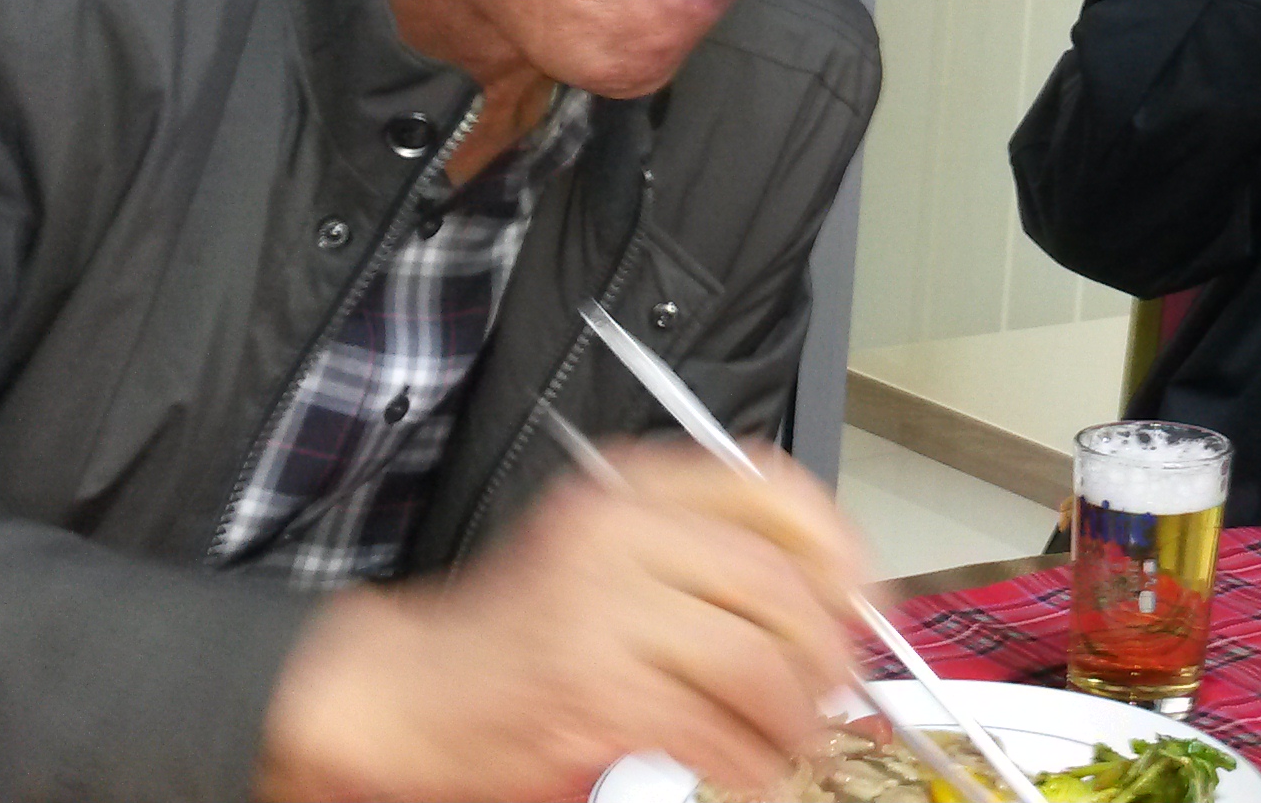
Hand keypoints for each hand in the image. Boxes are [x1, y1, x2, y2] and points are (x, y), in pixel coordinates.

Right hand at [261, 441, 867, 801]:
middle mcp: (620, 536)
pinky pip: (713, 729)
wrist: (398, 692)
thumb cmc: (506, 637)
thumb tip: (826, 607)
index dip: (835, 547)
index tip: (862, 596)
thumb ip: (702, 564)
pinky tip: (750, 770)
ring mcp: (603, 612)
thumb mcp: (604, 560)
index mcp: (630, 491)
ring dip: (796, 716)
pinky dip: (750, 761)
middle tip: (838, 693)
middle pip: (779, 583)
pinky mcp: (593, 693)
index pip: (769, 490)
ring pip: (758, 660)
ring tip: (796, 741)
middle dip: (827, 650)